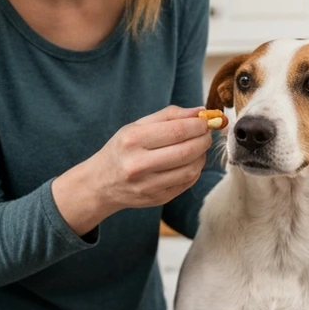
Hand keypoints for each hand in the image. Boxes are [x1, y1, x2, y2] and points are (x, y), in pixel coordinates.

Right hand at [95, 105, 211, 210]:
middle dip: (204, 140)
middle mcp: (138, 164)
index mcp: (132, 140)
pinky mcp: (158, 199)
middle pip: (186, 151)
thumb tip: (201, 111)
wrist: (101, 183)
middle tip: (207, 133)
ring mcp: (148, 185)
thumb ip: (169, 116)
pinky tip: (191, 161)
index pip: (177, 131)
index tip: (207, 121)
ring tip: (199, 147)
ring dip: (202, 156)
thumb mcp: (137, 126)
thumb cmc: (122, 149)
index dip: (199, 125)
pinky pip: (187, 183)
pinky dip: (195, 170)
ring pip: (190, 170)